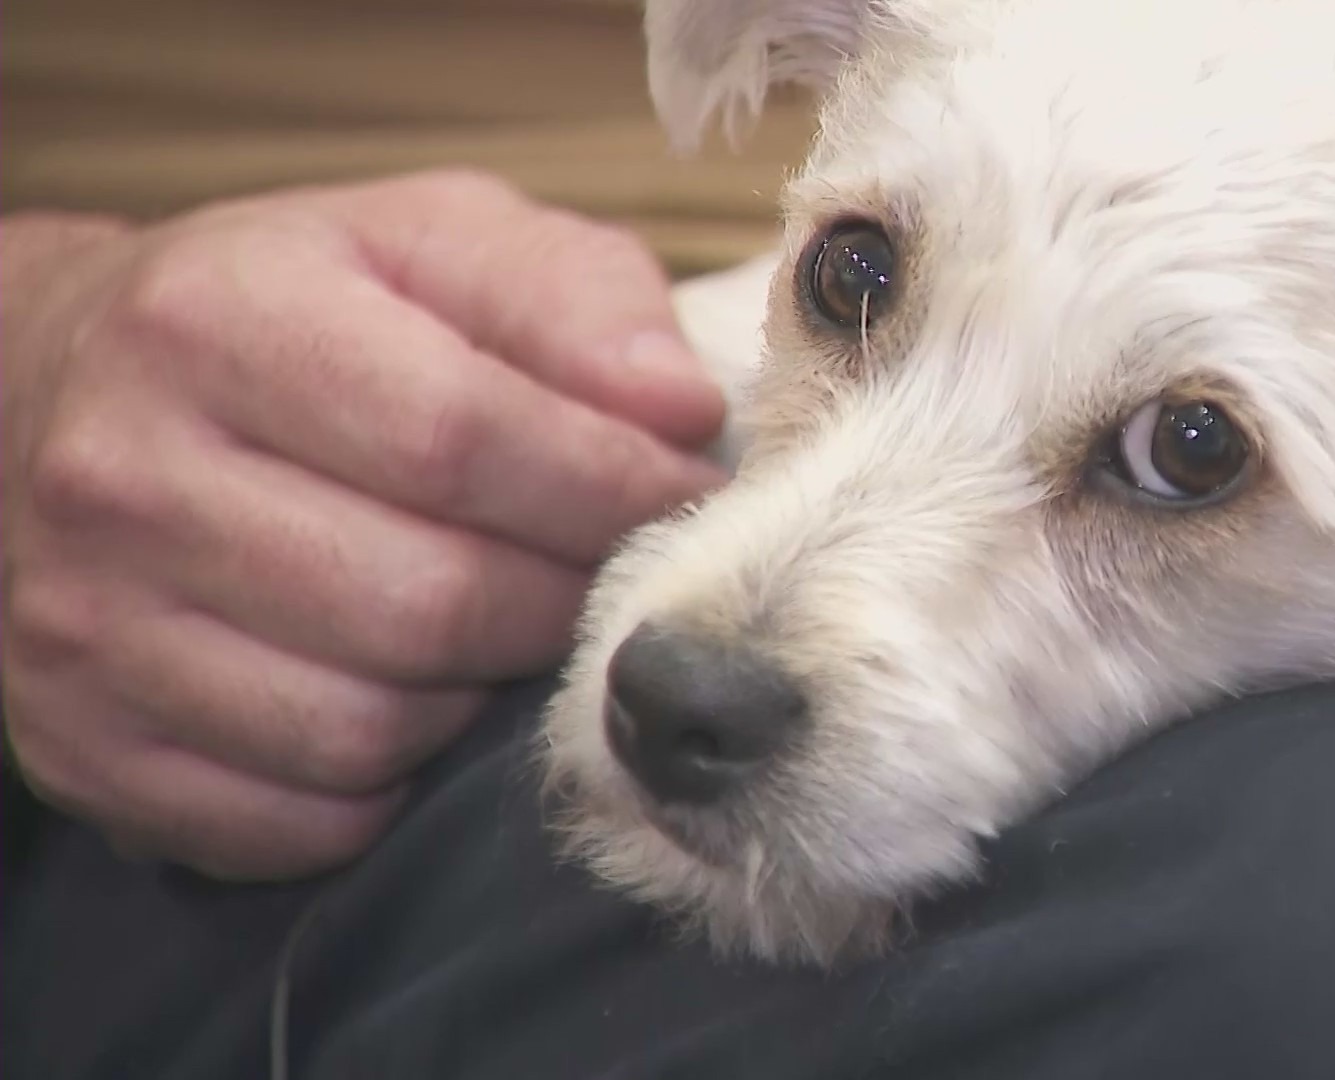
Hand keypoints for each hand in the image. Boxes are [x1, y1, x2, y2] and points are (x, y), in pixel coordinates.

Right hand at [0, 171, 726, 878]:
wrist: (76, 385)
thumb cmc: (310, 311)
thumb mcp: (442, 243)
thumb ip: (575, 299)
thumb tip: (681, 410)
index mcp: (216, 316)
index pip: (460, 438)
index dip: (610, 488)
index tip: (689, 495)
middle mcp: (122, 473)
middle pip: (424, 602)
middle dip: (560, 604)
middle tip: (607, 578)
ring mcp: (83, 623)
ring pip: (362, 730)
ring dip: (474, 701)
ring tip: (499, 631)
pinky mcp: (81, 745)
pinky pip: (294, 823)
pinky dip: (383, 786)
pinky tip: (406, 701)